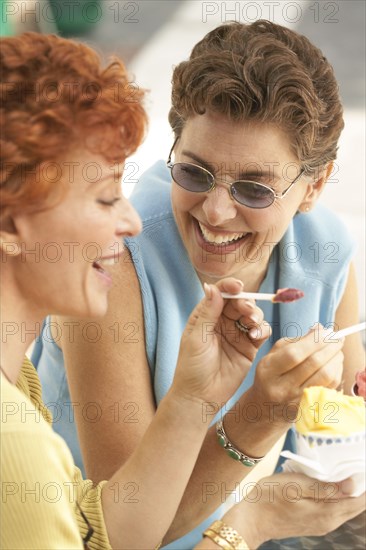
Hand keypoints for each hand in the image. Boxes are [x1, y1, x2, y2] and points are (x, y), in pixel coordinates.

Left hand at [171, 278, 270, 405]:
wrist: (200, 396)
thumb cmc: (191, 367)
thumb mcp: (196, 338)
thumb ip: (207, 313)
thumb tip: (211, 287)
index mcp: (206, 315)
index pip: (220, 294)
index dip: (230, 286)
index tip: (238, 286)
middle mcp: (223, 322)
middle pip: (239, 302)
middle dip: (246, 302)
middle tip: (246, 310)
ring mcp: (237, 334)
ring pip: (253, 315)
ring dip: (255, 315)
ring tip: (251, 324)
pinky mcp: (249, 347)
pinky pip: (260, 332)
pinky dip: (261, 330)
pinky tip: (254, 337)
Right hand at [221, 473, 365, 547]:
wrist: (251, 519)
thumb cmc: (269, 498)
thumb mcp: (295, 485)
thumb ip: (325, 487)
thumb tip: (353, 483)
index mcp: (327, 514)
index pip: (360, 500)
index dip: (362, 481)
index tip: (359, 464)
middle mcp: (329, 522)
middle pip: (356, 504)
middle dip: (358, 484)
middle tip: (353, 462)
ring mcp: (321, 524)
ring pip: (346, 506)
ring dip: (348, 489)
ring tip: (343, 468)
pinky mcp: (313, 521)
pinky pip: (334, 508)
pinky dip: (338, 494)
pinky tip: (330, 481)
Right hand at [249, 325, 344, 423]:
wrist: (267, 407)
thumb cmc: (272, 375)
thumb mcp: (274, 355)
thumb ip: (296, 341)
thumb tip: (320, 329)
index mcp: (268, 370)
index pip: (294, 354)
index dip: (314, 341)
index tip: (326, 331)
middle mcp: (281, 387)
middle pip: (314, 364)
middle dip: (330, 347)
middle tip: (338, 338)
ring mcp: (296, 400)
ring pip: (326, 376)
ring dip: (336, 358)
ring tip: (337, 350)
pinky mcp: (309, 408)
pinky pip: (331, 386)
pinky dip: (337, 371)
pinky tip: (334, 363)